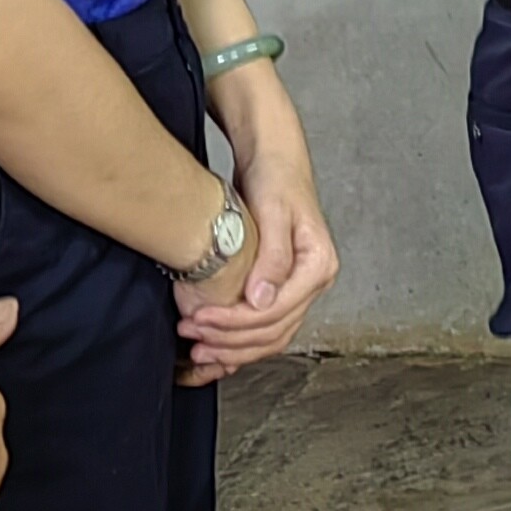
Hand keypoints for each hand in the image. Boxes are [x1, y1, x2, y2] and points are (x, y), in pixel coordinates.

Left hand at [180, 70, 337, 380]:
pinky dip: (240, 343)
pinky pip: (265, 328)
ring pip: (270, 336)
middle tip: (192, 339)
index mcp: (318, 265)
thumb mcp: (274, 211)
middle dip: (231, 342)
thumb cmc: (276, 177)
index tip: (200, 320)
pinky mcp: (281, 288)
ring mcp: (299, 288)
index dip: (236, 322)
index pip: (276, 311)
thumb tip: (262, 299)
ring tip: (198, 349)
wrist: (274, 160)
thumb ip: (273, 257)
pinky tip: (215, 349)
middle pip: (274, 331)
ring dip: (234, 349)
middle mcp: (313, 282)